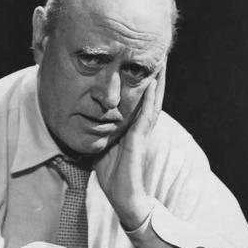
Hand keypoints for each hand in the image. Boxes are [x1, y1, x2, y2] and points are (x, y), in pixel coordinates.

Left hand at [95, 62, 166, 229]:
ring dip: (157, 81)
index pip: (140, 99)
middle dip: (156, 75)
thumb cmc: (113, 174)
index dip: (143, 81)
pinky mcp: (139, 139)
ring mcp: (142, 132)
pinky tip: (151, 83)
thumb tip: (87, 120)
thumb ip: (100, 132)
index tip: (142, 62)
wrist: (123, 195)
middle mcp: (140, 127)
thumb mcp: (102, 146)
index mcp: (132, 127)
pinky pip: (146, 116)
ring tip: (161, 60)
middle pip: (151, 96)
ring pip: (153, 101)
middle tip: (159, 52)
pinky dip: (149, 99)